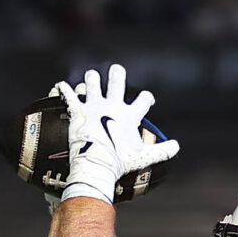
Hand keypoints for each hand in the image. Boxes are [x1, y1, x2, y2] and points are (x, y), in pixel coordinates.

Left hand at [52, 64, 179, 205]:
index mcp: (129, 115)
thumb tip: (177, 146)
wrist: (96, 165)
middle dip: (117, 74)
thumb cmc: (120, 162)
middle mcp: (112, 106)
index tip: (146, 100)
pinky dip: (64, 90)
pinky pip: (69, 96)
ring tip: (90, 78)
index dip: (147, 98)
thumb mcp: (144, 157)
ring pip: (91, 82)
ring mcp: (94, 107)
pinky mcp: (78, 112)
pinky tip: (60, 85)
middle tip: (116, 70)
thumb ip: (162, 151)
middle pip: (117, 80)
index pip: (144, 99)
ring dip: (90, 79)